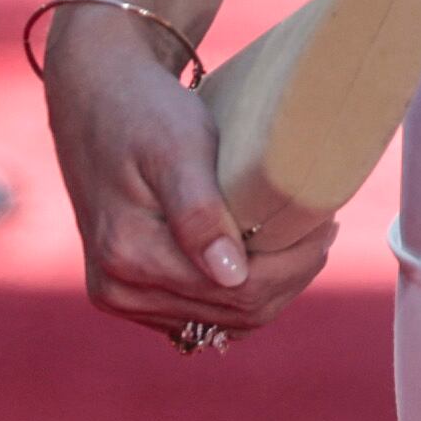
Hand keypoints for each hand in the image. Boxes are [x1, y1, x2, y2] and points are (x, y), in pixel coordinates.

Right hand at [42, 7, 337, 343]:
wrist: (96, 99)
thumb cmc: (145, 110)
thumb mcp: (178, 147)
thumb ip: (200, 213)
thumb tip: (231, 276)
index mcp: (129, 254)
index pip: (238, 290)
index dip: (294, 263)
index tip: (324, 221)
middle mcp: (118, 288)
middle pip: (234, 314)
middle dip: (290, 275)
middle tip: (321, 226)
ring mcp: (121, 296)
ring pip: (222, 322)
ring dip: (271, 288)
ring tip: (301, 238)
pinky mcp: (129, 291)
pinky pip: (200, 314)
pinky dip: (241, 293)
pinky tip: (266, 256)